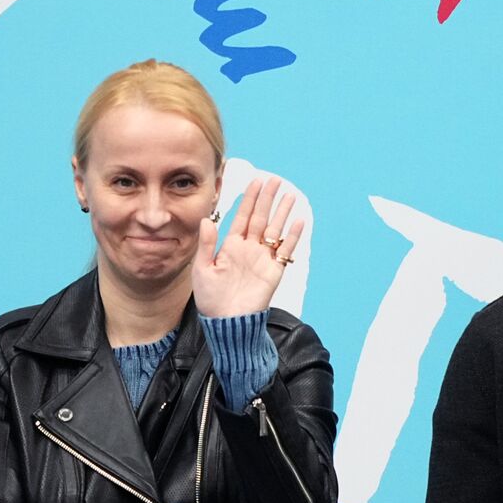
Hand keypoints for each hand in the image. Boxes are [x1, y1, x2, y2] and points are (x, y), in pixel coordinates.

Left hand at [192, 177, 303, 317]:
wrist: (226, 322)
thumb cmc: (211, 298)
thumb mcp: (203, 269)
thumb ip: (207, 244)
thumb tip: (207, 220)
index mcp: (231, 246)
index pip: (243, 216)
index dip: (249, 199)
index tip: (256, 181)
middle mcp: (249, 249)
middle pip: (261, 218)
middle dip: (267, 199)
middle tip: (274, 180)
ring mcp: (263, 259)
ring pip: (275, 230)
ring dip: (282, 212)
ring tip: (289, 195)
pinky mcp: (274, 271)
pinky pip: (285, 250)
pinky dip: (293, 236)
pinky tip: (299, 221)